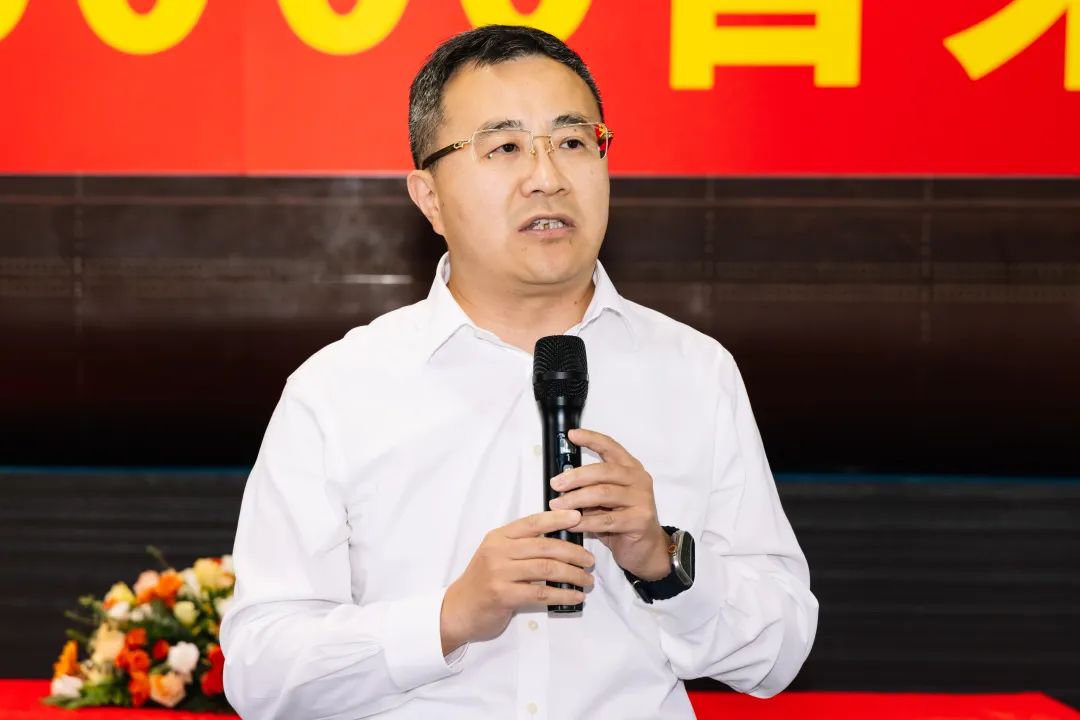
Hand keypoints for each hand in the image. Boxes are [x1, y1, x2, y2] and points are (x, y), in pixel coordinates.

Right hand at [440, 510, 594, 654]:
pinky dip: (563, 594)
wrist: (459, 609)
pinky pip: (541, 592)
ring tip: (587, 579)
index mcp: (499, 537)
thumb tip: (560, 541)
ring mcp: (499, 573)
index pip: (532, 522)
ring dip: (572, 574)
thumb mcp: (497, 555)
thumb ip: (521, 546)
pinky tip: (575, 596)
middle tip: (590, 560)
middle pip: (545, 546)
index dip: (557, 518)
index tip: (578, 517)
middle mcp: (498, 551)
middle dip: (573, 552)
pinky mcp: (503, 595)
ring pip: (546, 568)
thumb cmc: (483, 581)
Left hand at [548, 428, 671, 581]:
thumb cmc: (622, 521)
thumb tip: (561, 482)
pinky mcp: (640, 520)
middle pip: (603, 470)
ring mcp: (642, 499)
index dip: (592, 438)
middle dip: (575, 476)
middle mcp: (639, 480)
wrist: (646, 550)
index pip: (611, 447)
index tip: (572, 435)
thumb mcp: (606, 500)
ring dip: (576, 499)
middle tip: (555, 483)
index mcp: (631, 469)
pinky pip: (606, 519)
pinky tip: (571, 524)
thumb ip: (591, 488)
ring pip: (603, 493)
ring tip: (557, 505)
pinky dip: (585, 521)